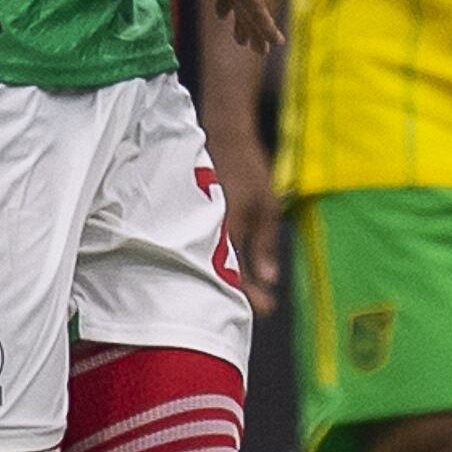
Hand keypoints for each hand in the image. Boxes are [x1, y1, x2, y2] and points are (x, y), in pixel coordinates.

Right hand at [205, 119, 281, 313]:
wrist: (222, 137)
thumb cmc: (248, 170)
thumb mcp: (268, 205)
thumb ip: (266, 243)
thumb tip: (270, 279)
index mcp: (227, 226)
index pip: (236, 271)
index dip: (251, 293)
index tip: (267, 308)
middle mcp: (204, 228)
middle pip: (214, 274)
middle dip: (230, 296)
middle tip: (246, 314)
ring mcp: (189, 223)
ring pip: (200, 264)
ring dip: (215, 283)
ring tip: (228, 301)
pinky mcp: (181, 219)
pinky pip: (192, 248)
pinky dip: (203, 264)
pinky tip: (213, 276)